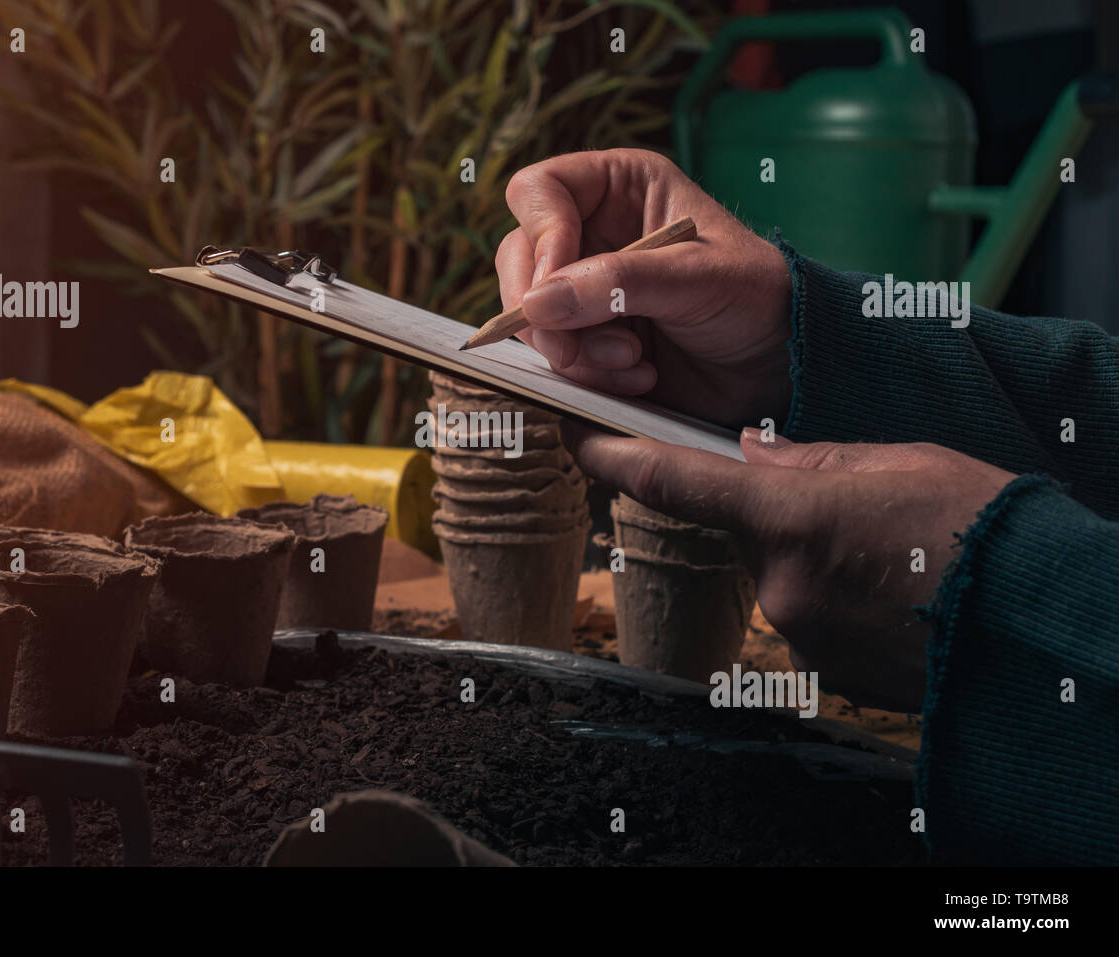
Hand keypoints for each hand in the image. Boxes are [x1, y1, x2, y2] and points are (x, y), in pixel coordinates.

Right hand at [497, 148, 792, 429]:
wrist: (779, 365)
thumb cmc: (757, 299)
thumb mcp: (698, 279)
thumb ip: (618, 283)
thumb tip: (538, 303)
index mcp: (620, 187)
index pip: (539, 191)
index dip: (540, 238)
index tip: (558, 290)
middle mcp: (592, 231)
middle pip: (519, 257)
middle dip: (547, 313)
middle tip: (578, 348)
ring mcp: (584, 286)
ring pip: (531, 314)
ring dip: (574, 351)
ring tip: (633, 362)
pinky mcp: (587, 336)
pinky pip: (553, 354)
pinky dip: (587, 374)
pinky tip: (637, 377)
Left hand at [565, 426, 1017, 711]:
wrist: (1038, 619)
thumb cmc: (981, 528)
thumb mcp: (898, 462)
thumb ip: (811, 459)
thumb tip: (752, 450)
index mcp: (789, 515)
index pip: (675, 484)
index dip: (618, 459)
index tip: (581, 440)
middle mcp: (778, 582)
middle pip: (743, 531)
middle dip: (776, 514)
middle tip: (848, 508)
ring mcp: (800, 633)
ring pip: (779, 575)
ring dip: (812, 557)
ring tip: (887, 552)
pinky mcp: (825, 669)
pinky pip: (808, 616)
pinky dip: (833, 597)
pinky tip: (888, 592)